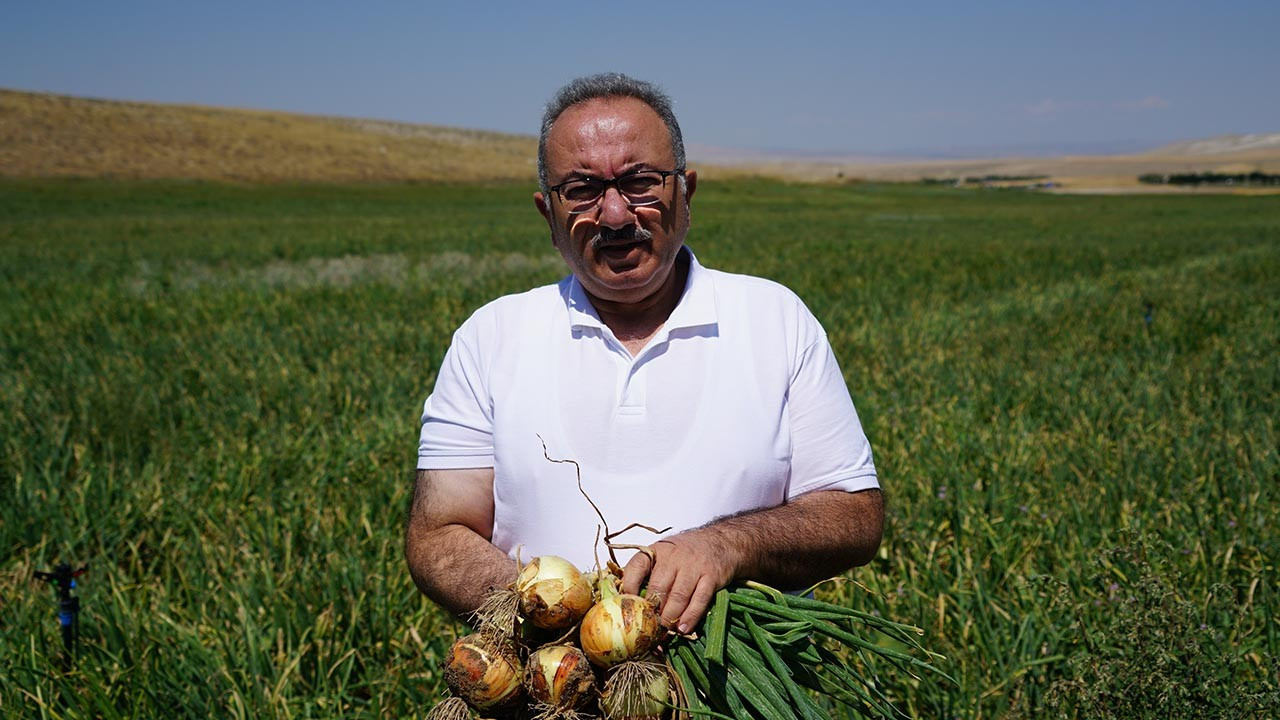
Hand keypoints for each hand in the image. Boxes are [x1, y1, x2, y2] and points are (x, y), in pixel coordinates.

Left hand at [620, 531, 739, 633]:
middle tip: (648, 628)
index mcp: (657, 552)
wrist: (721, 541)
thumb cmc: (686, 554)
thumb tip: (628, 603)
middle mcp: (674, 557)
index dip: (629, 587)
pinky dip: (690, 617)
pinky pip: (699, 600)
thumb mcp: (664, 555)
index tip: (626, 605)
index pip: (637, 566)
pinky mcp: (711, 576)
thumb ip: (648, 574)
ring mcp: (694, 566)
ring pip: (678, 596)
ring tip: (665, 632)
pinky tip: (683, 629)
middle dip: (652, 612)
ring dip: (670, 618)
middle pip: (658, 588)